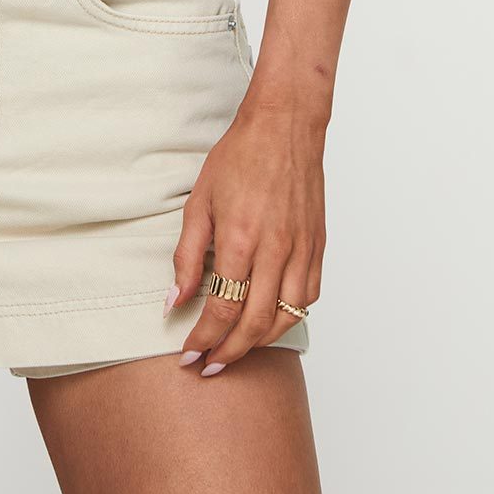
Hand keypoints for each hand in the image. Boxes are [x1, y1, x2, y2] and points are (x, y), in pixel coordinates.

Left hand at [168, 105, 325, 373]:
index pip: (222, 311)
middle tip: (208, 367)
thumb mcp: (199, 202)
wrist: (285, 126)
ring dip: (260, 344)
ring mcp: (302, 250)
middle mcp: (276, 251)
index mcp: (242, 240)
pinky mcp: (318, 246)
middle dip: (229, 354)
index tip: (189, 356)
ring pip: (285, 318)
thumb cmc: (239, 157)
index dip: (204, 340)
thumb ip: (188, 256)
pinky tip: (271, 321)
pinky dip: (289, 318)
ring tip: (236, 351)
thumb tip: (174, 300)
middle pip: (255, 325)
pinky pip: (308, 298)